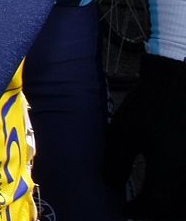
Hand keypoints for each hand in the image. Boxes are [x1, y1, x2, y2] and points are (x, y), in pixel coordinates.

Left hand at [105, 53, 185, 217]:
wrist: (182, 80)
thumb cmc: (152, 105)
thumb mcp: (124, 133)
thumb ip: (115, 164)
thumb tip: (110, 187)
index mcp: (170, 179)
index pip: (153, 208)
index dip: (137, 210)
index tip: (124, 208)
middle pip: (174, 209)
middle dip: (156, 209)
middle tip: (140, 205)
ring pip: (183, 200)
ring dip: (170, 202)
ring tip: (154, 195)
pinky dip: (180, 189)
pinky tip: (169, 180)